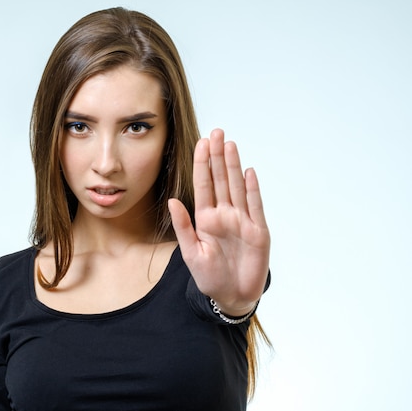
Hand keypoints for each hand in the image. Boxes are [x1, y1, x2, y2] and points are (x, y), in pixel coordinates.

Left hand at [168, 129, 269, 315]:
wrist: (231, 296)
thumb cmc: (210, 276)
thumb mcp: (191, 252)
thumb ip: (183, 226)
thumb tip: (172, 201)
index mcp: (206, 219)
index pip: (203, 185)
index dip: (202, 164)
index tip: (200, 143)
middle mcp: (224, 215)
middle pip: (221, 180)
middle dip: (218, 157)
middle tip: (216, 132)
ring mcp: (242, 221)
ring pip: (237, 187)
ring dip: (233, 166)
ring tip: (229, 144)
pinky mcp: (258, 231)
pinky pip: (255, 206)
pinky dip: (252, 189)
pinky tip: (248, 171)